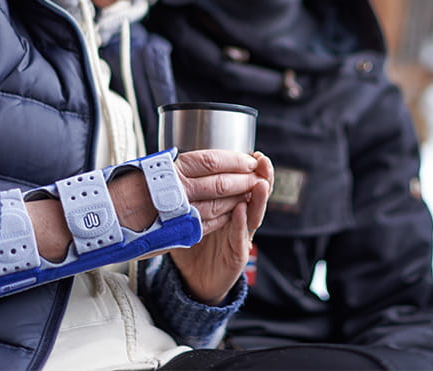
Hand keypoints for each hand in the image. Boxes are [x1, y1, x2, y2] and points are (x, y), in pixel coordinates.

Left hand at [170, 151, 272, 304]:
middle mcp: (240, 220)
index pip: (245, 183)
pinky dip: (241, 223)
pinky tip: (242, 209)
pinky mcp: (237, 255)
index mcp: (232, 207)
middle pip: (256, 194)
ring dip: (258, 197)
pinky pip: (240, 237)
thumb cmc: (194, 244)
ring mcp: (241, 237)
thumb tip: (172, 169)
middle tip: (261, 160)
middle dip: (261, 176)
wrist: (195, 280)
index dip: (249, 168)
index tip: (251, 153)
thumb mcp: (192, 215)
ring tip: (261, 182)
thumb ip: (191, 196)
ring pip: (254, 214)